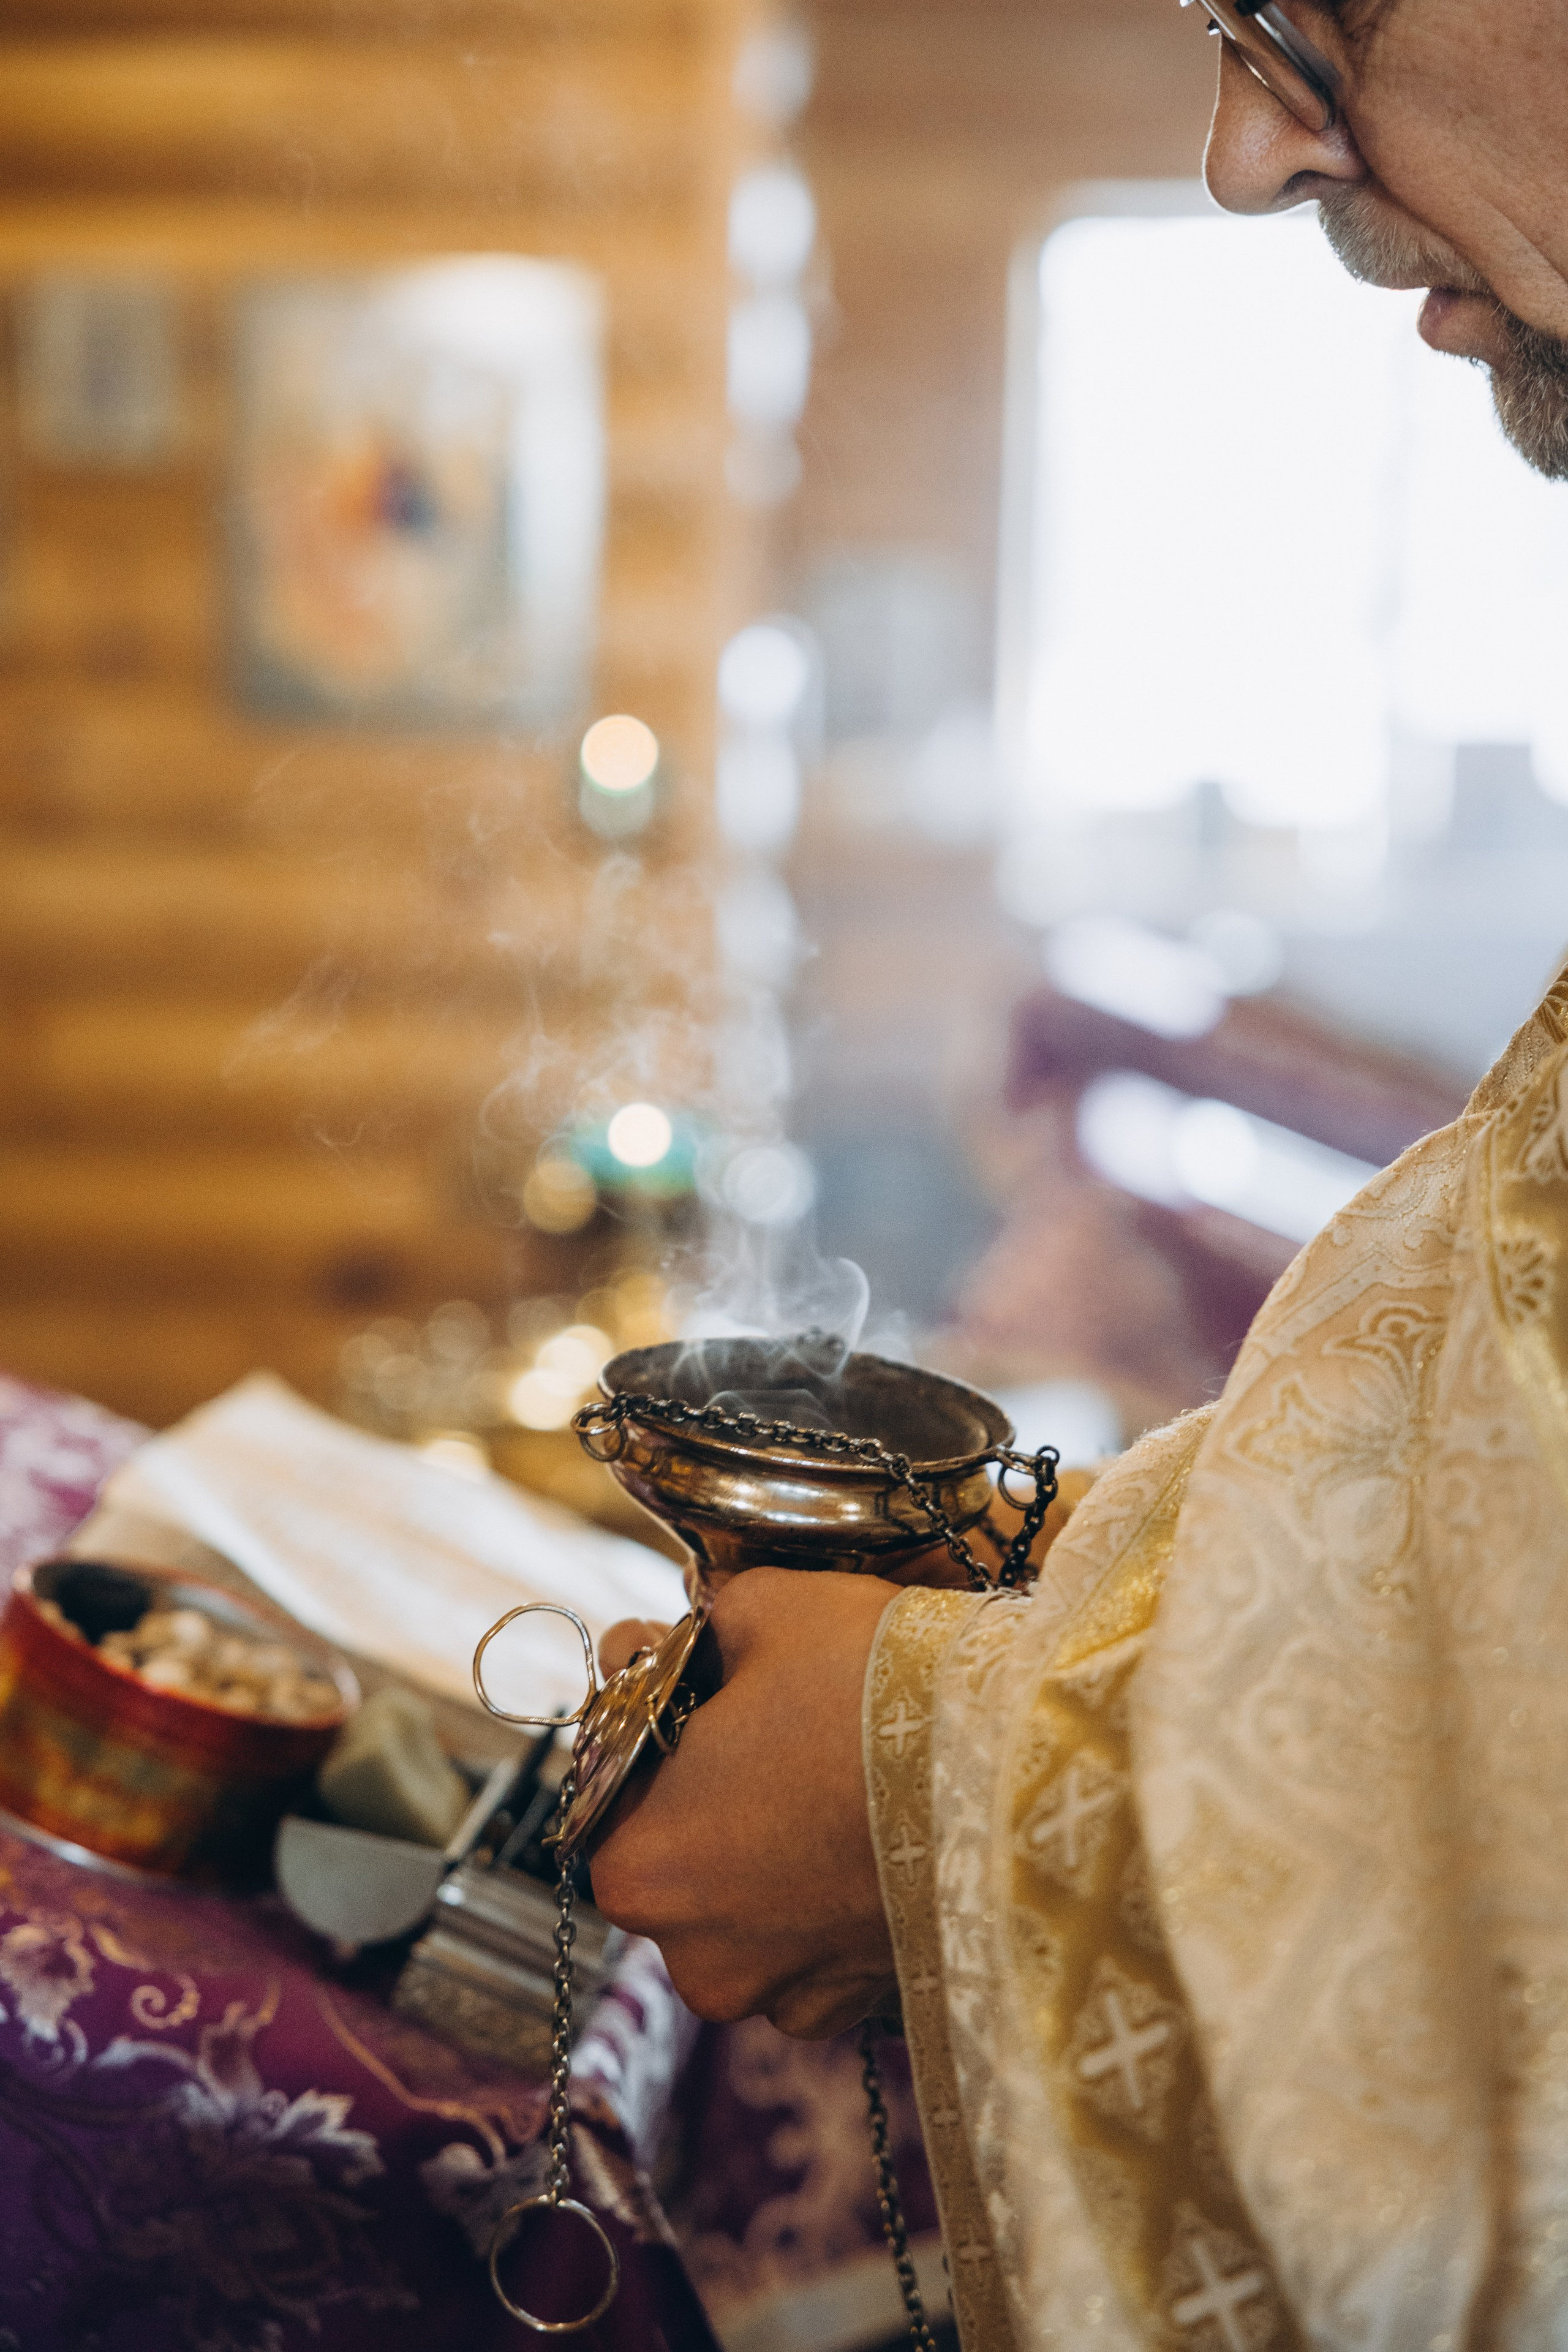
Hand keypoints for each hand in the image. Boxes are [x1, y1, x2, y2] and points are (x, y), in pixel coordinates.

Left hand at [587, 1568, 899, 2039]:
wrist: (1019, 1768)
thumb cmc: (871, 1686)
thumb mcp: (764, 1611)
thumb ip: (693, 1632)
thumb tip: (668, 1638)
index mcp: (640, 1869)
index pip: (611, 1784)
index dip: (649, 1718)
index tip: (688, 1673)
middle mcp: (696, 1958)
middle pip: (680, 1851)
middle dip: (713, 1785)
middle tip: (769, 1716)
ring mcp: (784, 1995)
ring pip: (751, 1902)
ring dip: (775, 1844)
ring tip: (832, 1769)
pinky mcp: (860, 2004)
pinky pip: (818, 1941)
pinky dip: (833, 1891)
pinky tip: (871, 1828)